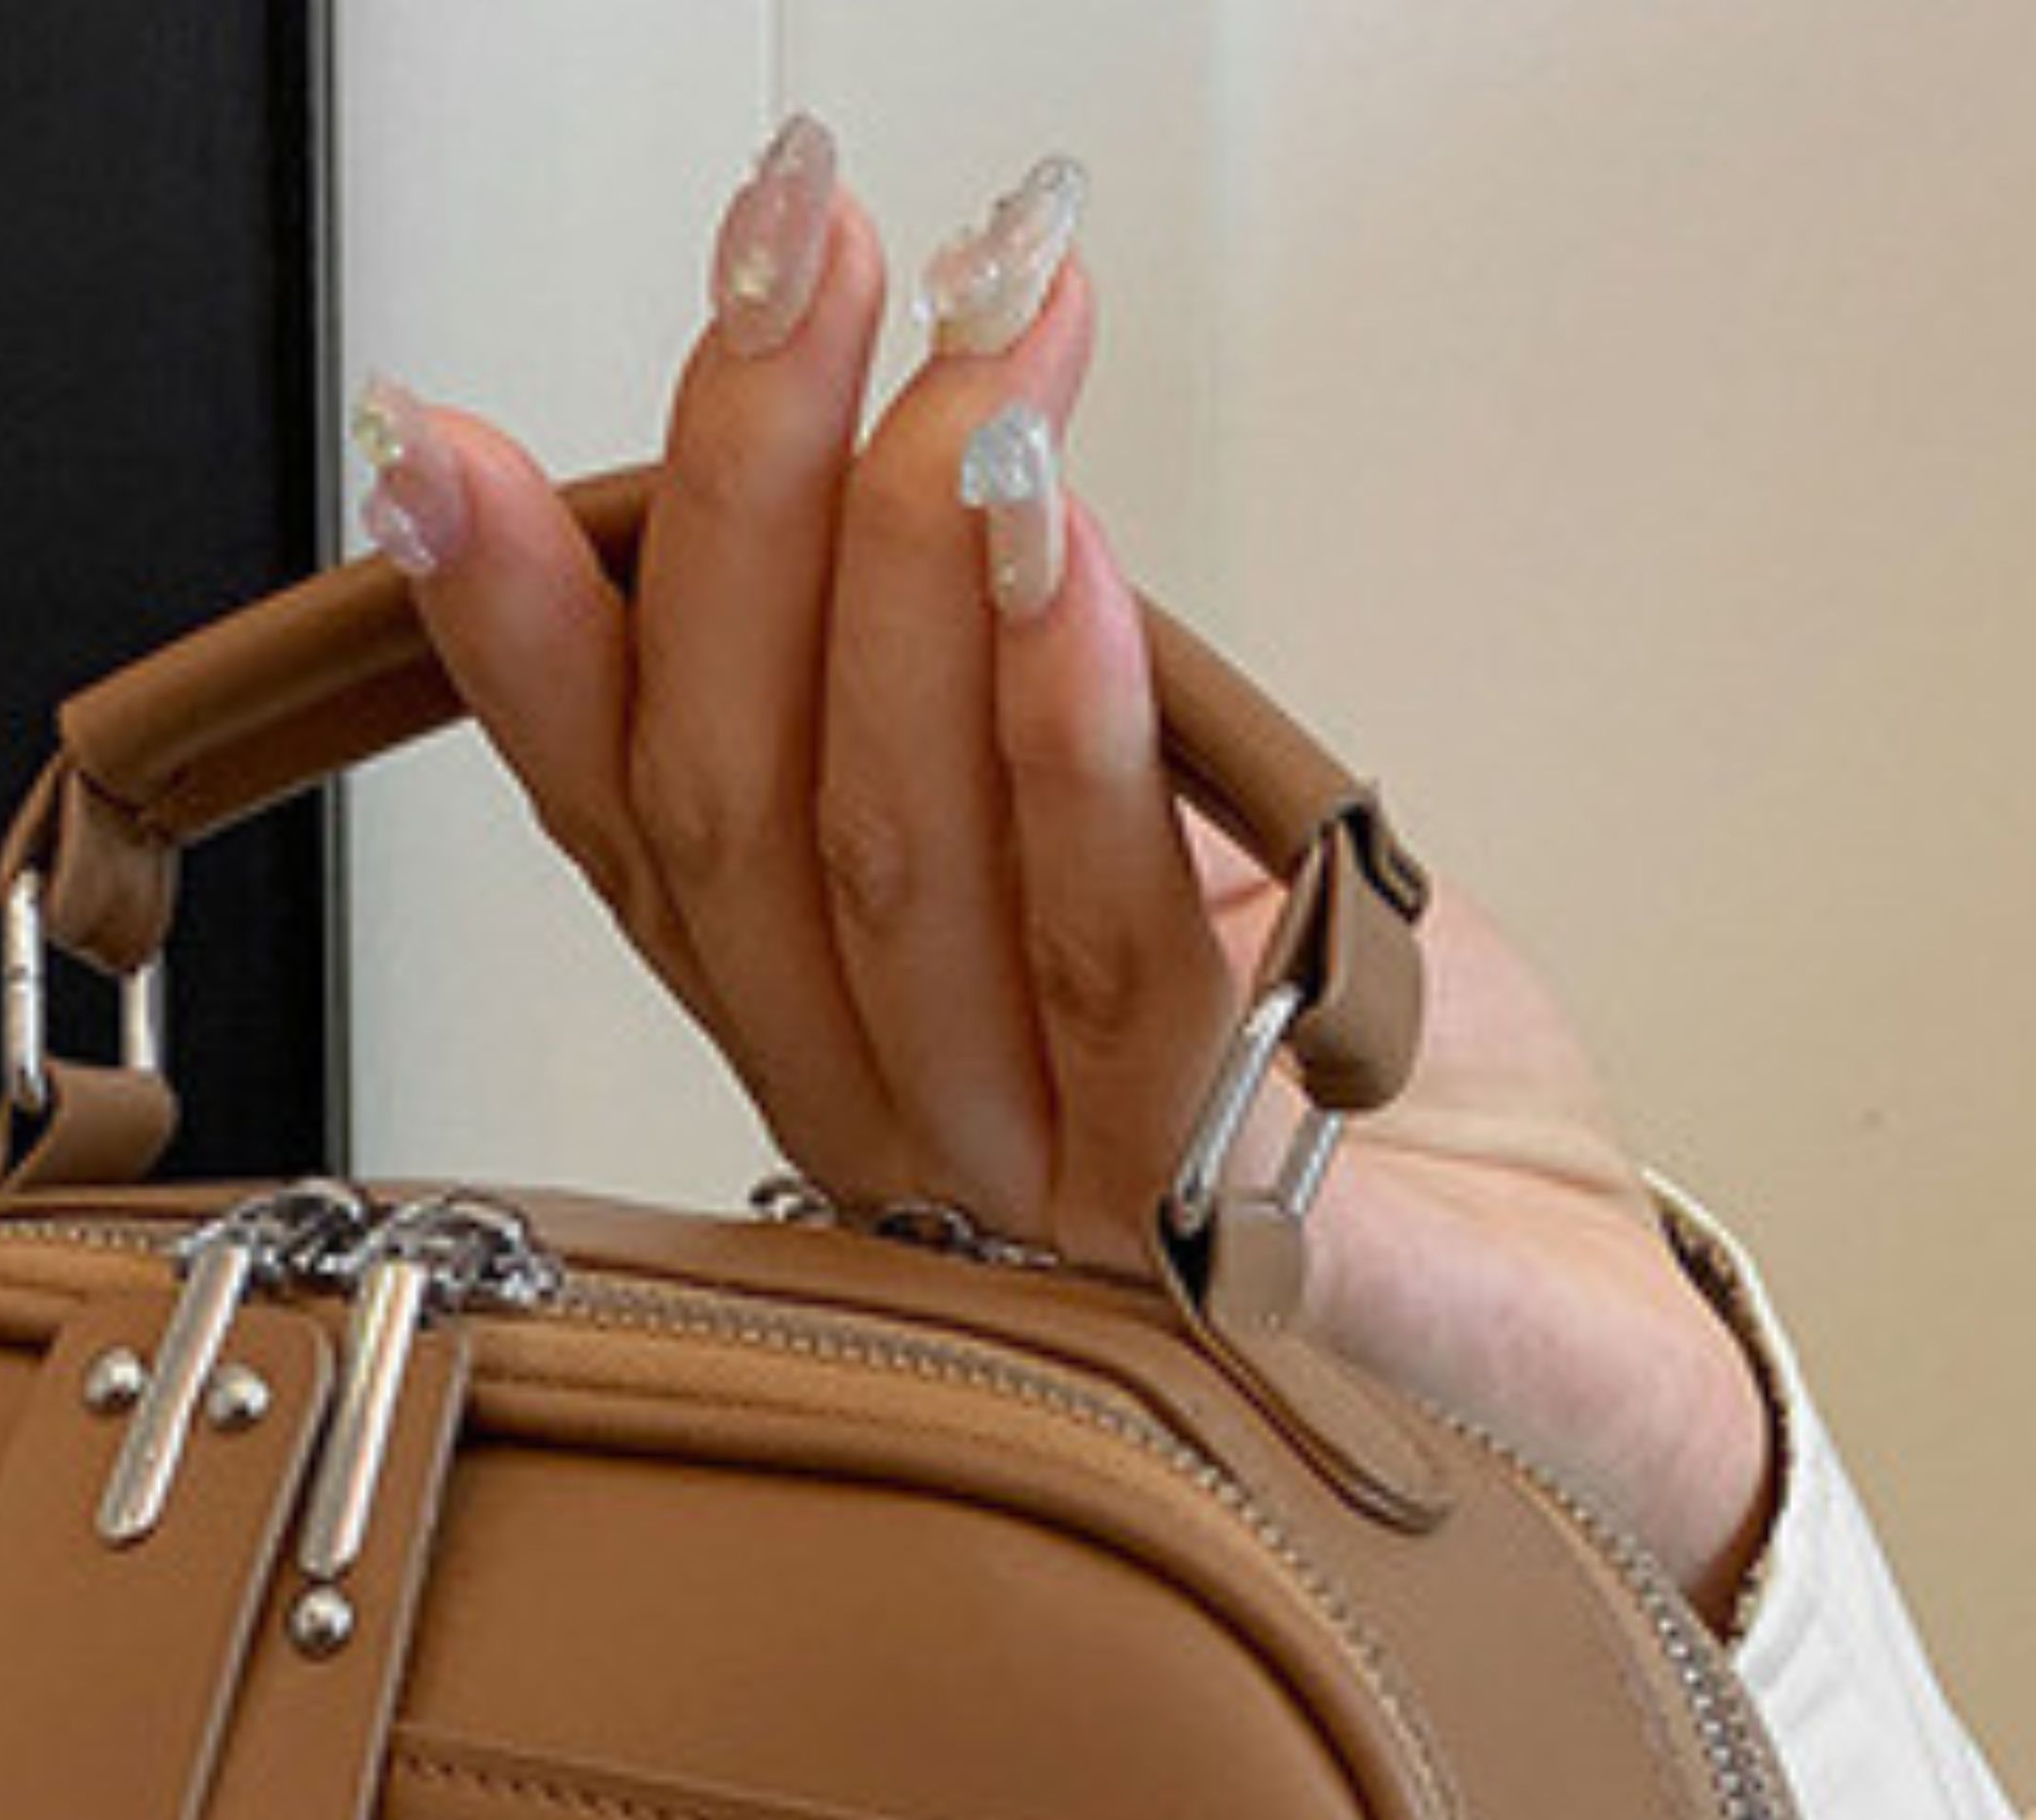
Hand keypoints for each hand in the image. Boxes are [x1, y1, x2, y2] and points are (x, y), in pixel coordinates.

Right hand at [351, 125, 1772, 1605]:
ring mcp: (1066, 1230)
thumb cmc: (1383, 1122)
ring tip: (965, 336)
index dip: (529, 648)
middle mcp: (924, 1156)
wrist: (1590, 1361)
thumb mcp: (1153, 869)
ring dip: (903, 568)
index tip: (445, 440)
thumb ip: (1004, 728)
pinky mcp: (1245, 1263)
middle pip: (749, 825)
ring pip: (901, 880)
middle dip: (744, 503)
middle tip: (799, 242)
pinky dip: (1071, 741)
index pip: (648, 846)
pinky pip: (1126, 978)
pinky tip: (1057, 551)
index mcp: (869, 1060)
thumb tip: (878, 441)